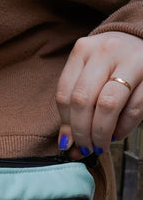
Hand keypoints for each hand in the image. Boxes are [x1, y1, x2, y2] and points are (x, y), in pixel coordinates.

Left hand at [56, 31, 142, 157]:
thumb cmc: (112, 66)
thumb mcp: (90, 79)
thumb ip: (77, 109)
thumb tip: (69, 149)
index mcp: (83, 51)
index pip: (65, 94)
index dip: (66, 124)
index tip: (69, 142)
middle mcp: (105, 51)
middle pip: (83, 100)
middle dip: (82, 132)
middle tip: (86, 148)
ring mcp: (130, 59)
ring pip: (108, 104)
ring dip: (101, 133)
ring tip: (101, 145)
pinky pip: (134, 108)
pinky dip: (123, 128)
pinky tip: (117, 134)